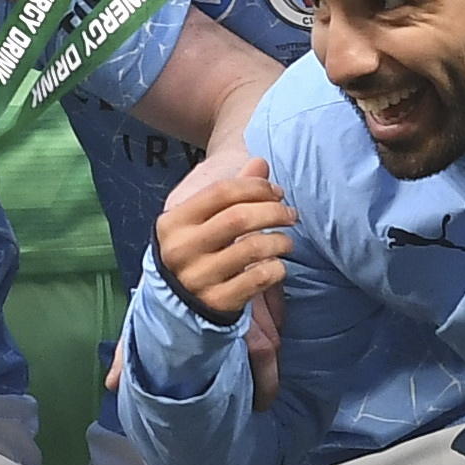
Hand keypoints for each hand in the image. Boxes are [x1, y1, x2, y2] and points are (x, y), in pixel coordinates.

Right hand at [152, 148, 295, 321]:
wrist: (178, 302)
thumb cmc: (197, 248)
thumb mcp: (202, 218)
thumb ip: (231, 191)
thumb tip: (260, 162)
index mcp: (174, 222)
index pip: (221, 191)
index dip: (256, 187)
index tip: (276, 192)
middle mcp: (181, 249)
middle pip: (239, 218)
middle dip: (274, 212)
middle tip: (290, 214)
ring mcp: (198, 278)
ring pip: (253, 249)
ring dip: (280, 241)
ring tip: (286, 241)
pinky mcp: (217, 302)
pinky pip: (258, 279)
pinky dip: (276, 268)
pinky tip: (276, 265)